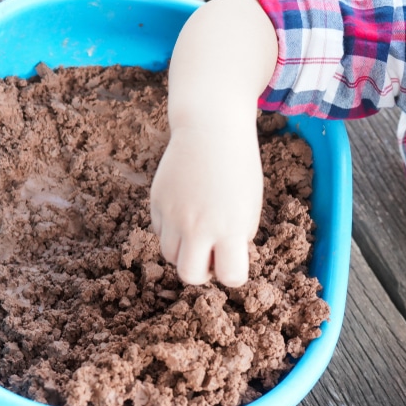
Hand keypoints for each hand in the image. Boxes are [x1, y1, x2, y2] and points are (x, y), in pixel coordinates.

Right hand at [149, 123, 262, 286]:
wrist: (210, 129)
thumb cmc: (237, 167)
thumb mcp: (249, 206)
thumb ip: (237, 236)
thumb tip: (220, 261)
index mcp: (230, 227)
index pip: (231, 277)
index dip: (232, 273)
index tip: (233, 259)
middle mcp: (198, 225)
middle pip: (189, 276)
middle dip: (200, 271)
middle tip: (209, 252)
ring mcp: (173, 214)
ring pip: (169, 255)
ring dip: (183, 250)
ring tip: (197, 227)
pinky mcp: (156, 202)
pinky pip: (159, 232)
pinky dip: (171, 229)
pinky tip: (185, 207)